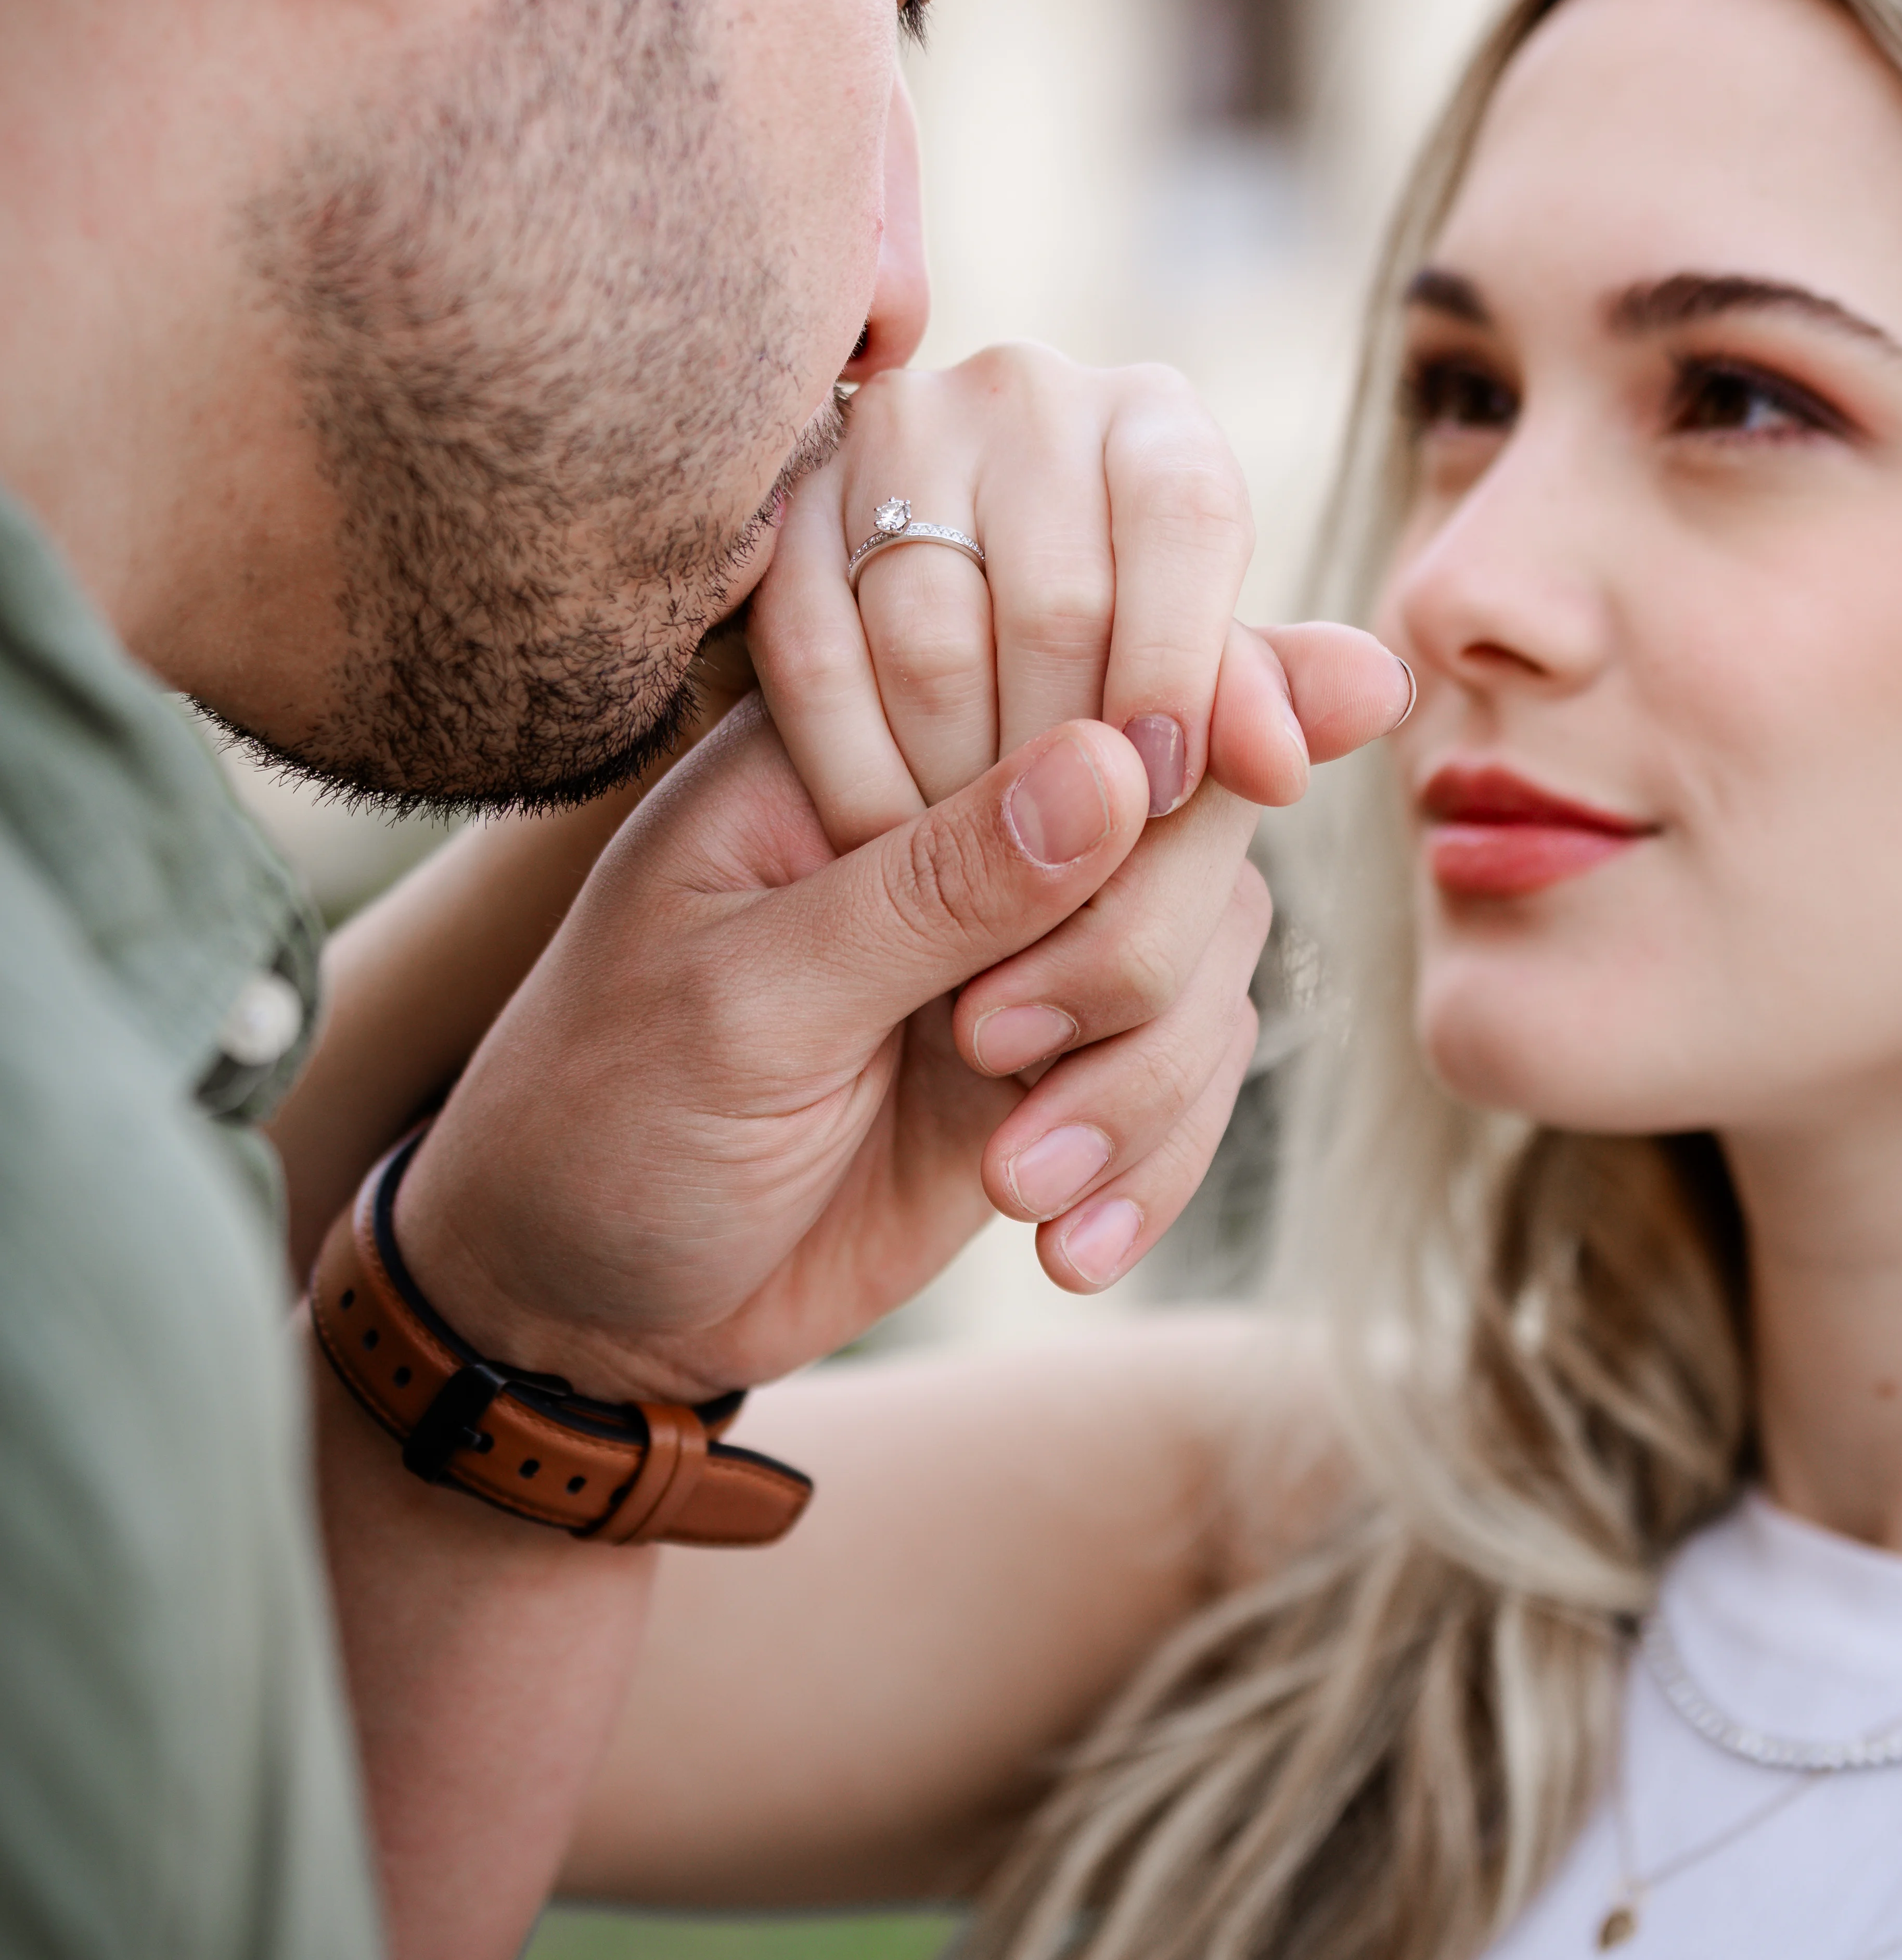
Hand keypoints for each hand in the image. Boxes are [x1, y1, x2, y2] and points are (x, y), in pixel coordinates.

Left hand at [391, 352, 1408, 1389]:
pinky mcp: (1060, 1062)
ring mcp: (1026, 940)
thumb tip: (1121, 764)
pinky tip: (1065, 1247)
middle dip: (1133, 947)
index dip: (1202, 690)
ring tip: (1016, 1183)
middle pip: (1183, 806)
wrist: (577, 1305)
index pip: (1071, 654)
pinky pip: (1188, 1075)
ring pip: (1207, 952)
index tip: (1266, 759)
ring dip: (1143, 1084)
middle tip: (994, 1051)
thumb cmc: (608, 1119)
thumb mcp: (747, 1001)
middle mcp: (965, 819)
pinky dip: (1153, 1165)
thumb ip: (934, 888)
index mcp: (864, 736)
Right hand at [755, 344, 1398, 836]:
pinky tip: (890, 850)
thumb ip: (1268, 694)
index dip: (1181, 665)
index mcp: (1155, 417)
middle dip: (1071, 770)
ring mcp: (894, 431)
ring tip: (992, 891)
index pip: (1188, 517)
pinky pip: (810, 651)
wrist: (938, 664)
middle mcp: (1028, 391)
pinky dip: (853, 771)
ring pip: (929, 639)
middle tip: (1077, 884)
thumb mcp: (1195, 687)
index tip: (1168, 788)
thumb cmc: (1103, 685)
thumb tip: (1378, 690)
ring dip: (962, 795)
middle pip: (1058, 599)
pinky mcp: (788, 498)